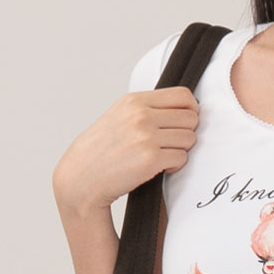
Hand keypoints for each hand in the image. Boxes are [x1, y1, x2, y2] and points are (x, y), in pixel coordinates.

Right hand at [52, 86, 200, 216]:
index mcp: (134, 100)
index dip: (191, 109)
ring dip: (180, 150)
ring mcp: (146, 136)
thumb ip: (147, 109)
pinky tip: (159, 167)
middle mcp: (140, 115)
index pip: (183, 95)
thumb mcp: (120, 116)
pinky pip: (181, 158)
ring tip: (162, 155)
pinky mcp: (150, 159)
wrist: (82, 177)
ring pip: (189, 138)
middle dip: (186, 132)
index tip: (186, 121)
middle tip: (172, 143)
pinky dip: (174, 166)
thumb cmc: (101, 151)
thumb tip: (183, 107)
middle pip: (190, 117)